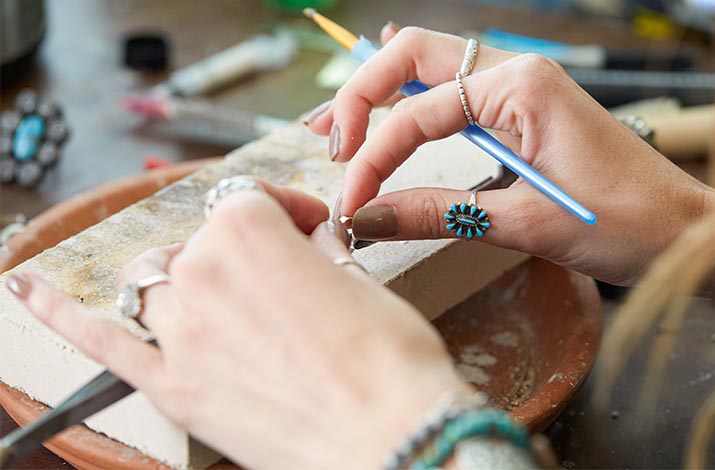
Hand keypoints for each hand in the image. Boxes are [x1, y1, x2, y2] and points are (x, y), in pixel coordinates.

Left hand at [6, 179, 470, 468]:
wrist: (389, 436)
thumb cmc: (387, 359)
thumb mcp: (359, 281)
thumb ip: (318, 252)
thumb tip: (311, 244)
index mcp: (246, 233)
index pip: (249, 198)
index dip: (287, 209)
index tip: (308, 224)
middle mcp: (200, 274)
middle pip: (202, 245)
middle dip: (244, 254)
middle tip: (288, 280)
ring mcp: (179, 334)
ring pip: (154, 285)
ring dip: (184, 282)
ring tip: (218, 299)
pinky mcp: (174, 388)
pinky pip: (101, 343)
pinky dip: (59, 312)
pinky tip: (28, 289)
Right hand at [306, 25, 714, 285]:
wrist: (687, 231)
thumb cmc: (626, 222)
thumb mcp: (525, 223)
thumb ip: (438, 213)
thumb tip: (365, 219)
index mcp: (521, 87)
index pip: (416, 113)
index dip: (373, 159)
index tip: (349, 204)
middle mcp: (517, 72)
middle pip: (411, 56)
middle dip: (360, 97)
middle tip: (331, 146)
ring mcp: (520, 86)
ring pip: (427, 67)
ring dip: (377, 92)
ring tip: (333, 126)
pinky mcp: (522, 109)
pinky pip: (452, 91)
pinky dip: (410, 100)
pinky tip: (383, 109)